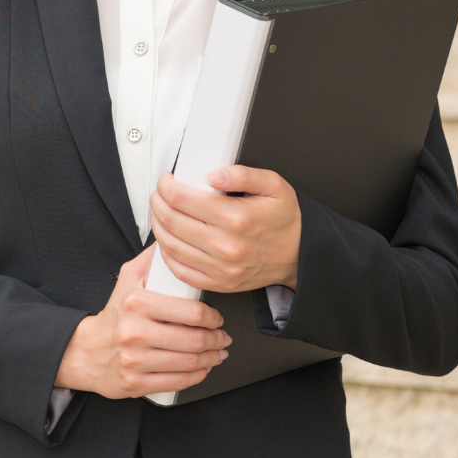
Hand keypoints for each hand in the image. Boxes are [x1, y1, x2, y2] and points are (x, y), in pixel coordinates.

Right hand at [54, 245, 231, 398]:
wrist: (88, 351)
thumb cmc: (114, 315)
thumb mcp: (127, 279)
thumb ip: (150, 259)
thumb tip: (170, 240)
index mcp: (137, 303)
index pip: (190, 312)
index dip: (212, 317)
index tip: (217, 318)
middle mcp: (134, 332)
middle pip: (193, 340)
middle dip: (216, 339)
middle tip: (222, 337)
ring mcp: (135, 360)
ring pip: (189, 362)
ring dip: (211, 358)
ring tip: (217, 352)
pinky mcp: (136, 383)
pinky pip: (177, 382)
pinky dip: (197, 376)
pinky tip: (203, 368)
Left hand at [149, 166, 300, 292]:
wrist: (300, 254)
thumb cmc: (285, 219)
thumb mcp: (273, 184)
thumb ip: (242, 174)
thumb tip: (214, 175)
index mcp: (237, 218)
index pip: (182, 199)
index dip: (166, 186)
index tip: (166, 180)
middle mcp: (226, 245)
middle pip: (171, 221)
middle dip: (157, 202)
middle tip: (159, 194)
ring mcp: (221, 268)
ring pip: (171, 246)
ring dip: (158, 226)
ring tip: (160, 213)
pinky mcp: (219, 283)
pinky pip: (180, 271)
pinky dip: (166, 255)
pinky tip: (168, 240)